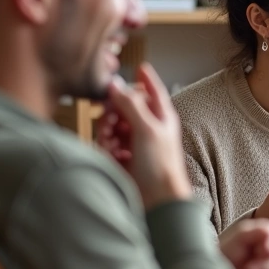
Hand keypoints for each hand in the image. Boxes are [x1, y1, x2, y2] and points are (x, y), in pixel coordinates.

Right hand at [101, 64, 191, 209]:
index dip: (146, 79)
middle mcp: (149, 127)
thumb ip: (131, 105)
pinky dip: (107, 148)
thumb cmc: (161, 166)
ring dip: (107, 132)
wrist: (158, 200)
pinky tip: (114, 157)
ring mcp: (135, 142)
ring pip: (112, 124)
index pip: (153, 91)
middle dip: (113, 112)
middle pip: (124, 106)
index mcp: (161, 117)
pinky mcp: (123, 157)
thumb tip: (116, 84)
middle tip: (109, 123)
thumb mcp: (147, 129)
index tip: (140, 67)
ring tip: (112, 145)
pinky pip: (107, 143)